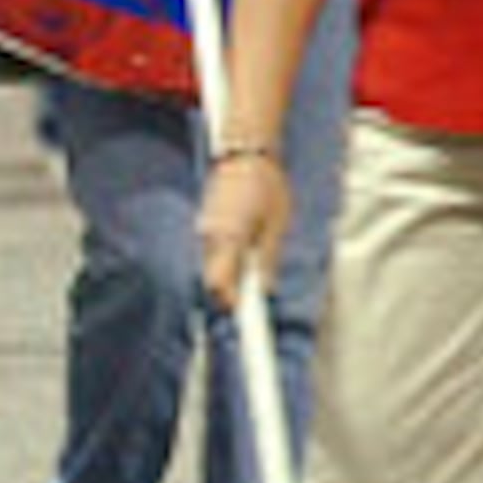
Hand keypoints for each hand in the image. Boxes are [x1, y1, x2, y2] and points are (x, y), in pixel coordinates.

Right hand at [198, 150, 290, 307]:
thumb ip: (267, 258)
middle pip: (214, 284)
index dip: (231, 308)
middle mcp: (210, 238)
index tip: (245, 328)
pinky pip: (214, 255)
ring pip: (213, 270)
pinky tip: (244, 258)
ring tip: (252, 278)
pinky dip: (228, 264)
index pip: (220, 287)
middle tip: (254, 308)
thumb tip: (264, 290)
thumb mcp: (277, 224)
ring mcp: (205, 232)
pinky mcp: (206, 226)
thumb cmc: (266, 185)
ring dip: (231, 280)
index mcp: (228, 239)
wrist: (245, 153)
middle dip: (233, 299)